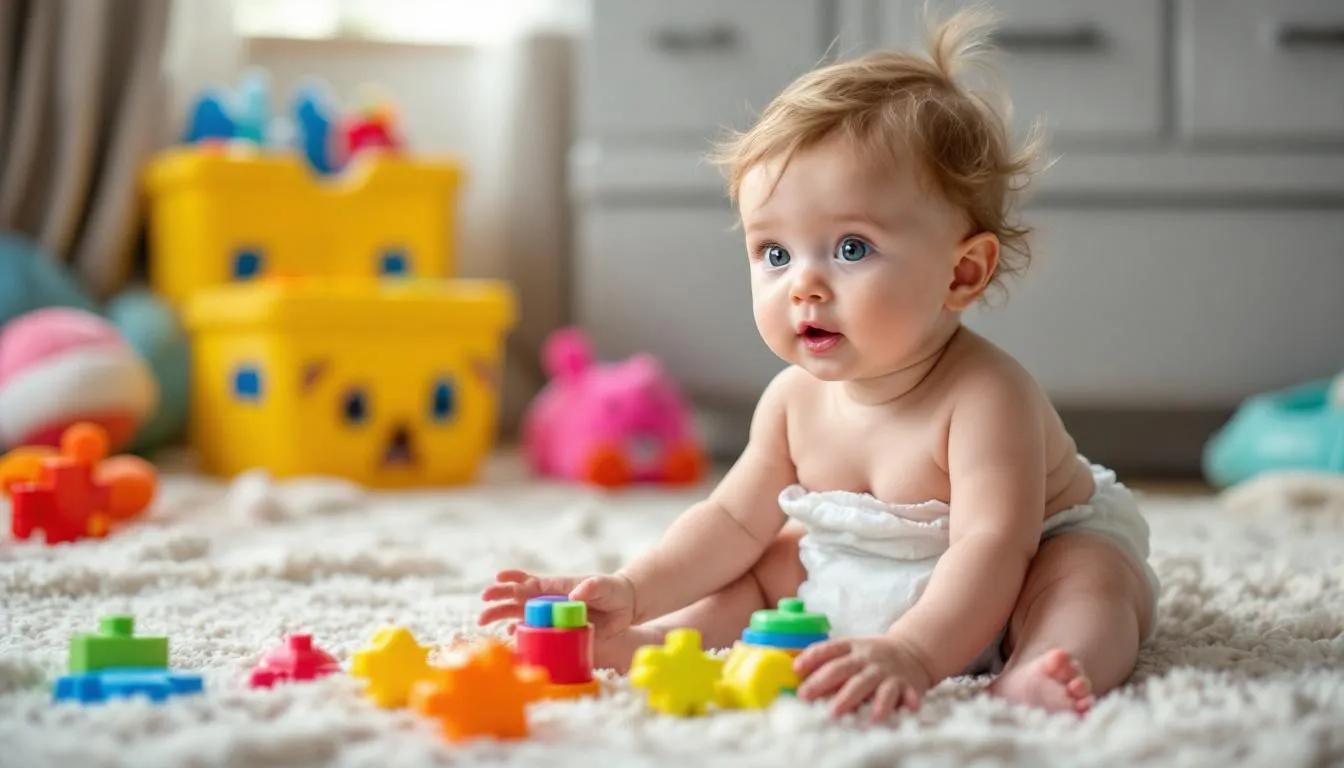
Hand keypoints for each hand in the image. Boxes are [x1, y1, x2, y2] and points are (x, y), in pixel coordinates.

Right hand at [478, 569, 635, 640]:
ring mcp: (549, 615)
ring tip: (482, 620)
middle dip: (499, 600)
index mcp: (556, 587)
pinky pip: (533, 631)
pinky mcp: (555, 630)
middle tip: (483, 603)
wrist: (623, 607)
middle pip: (518, 598)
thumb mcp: (604, 586)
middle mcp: (548, 599)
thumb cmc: (611, 591)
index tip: (499, 578)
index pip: (531, 582)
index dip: (514, 580)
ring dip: (501, 616)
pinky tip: (508, 635)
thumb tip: (573, 595)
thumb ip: (590, 587)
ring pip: (520, 614)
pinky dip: (519, 633)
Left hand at [793, 635, 933, 720]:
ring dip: (854, 697)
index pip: (829, 649)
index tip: (795, 668)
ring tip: (838, 711)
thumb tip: (796, 675)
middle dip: (823, 682)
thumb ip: (829, 661)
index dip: (812, 657)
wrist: (913, 651)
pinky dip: (905, 703)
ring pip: (868, 684)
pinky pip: (905, 694)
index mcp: (853, 647)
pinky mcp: (907, 686)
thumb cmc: (873, 656)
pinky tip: (900, 712)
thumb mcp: (852, 650)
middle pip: (843, 669)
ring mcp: (887, 672)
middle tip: (806, 696)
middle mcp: (868, 659)